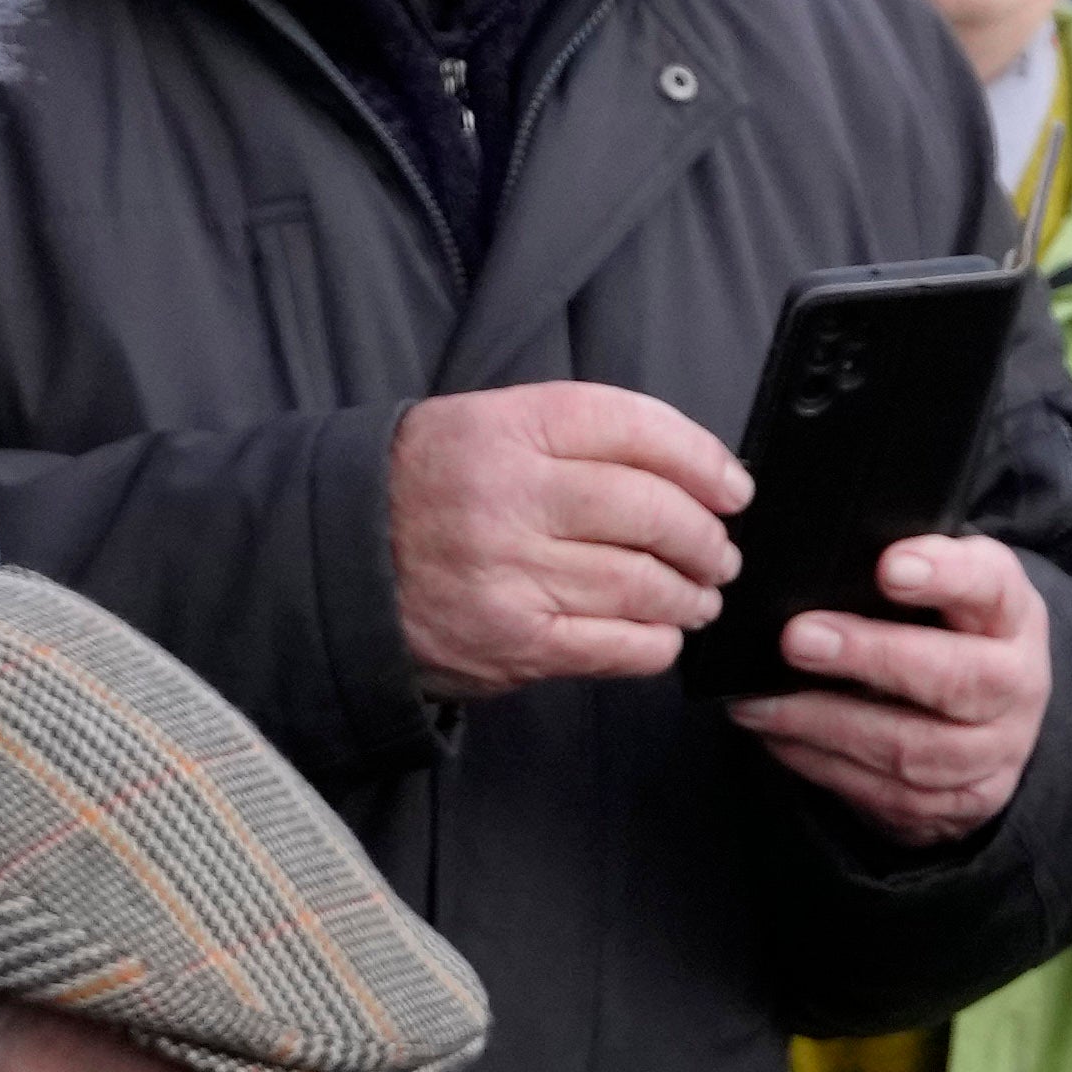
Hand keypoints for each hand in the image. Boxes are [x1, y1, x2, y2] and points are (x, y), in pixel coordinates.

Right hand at [387, 378, 743, 698]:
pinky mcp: (512, 643)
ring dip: (690, 595)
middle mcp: (512, 498)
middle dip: (706, 538)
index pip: (638, 430)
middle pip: (654, 512)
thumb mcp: (489, 425)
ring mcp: (511, 575)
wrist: (336, 562)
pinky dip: (655, 643)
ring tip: (698, 595)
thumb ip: (582, 438)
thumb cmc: (431, 489)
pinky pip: (616, 646)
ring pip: (644, 584)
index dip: (704, 460)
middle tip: (720, 552)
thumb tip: (695, 472)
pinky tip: (660, 634)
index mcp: (512, 430)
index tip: (735, 488)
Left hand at [730, 521, 1052, 843]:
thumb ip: (898, 573)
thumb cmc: (945, 633)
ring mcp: (997, 750)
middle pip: (956, 677)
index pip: (991, 585)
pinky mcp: (966, 802)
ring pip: (913, 749)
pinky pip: (889, 794)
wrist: (992, 720)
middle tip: (796, 639)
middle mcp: (1018, 683)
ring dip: (825, 725)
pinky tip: (780, 738)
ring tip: (759, 703)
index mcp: (1011, 614)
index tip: (888, 566)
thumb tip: (811, 566)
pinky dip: (823, 765)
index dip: (946, 575)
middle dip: (871, 657)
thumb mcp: (944, 592)